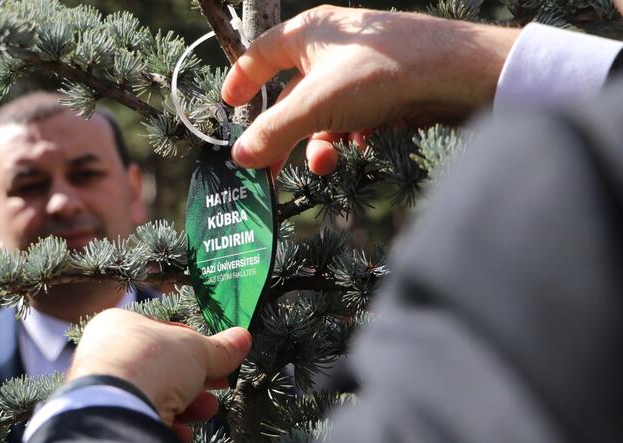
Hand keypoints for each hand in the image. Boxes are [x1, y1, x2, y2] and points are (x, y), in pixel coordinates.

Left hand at [68, 309, 251, 432]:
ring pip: (155, 395)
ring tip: (207, 409)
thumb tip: (243, 338)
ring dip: (187, 404)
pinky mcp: (109, 422)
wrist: (117, 410)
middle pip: (162, 367)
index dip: (194, 344)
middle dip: (195, 379)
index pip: (163, 332)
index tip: (216, 357)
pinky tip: (184, 433)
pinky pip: (143, 421)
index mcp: (119, 326)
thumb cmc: (151, 363)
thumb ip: (220, 348)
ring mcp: (104, 391)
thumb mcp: (197, 350)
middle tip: (220, 384)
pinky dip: (167, 426)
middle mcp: (106, 356)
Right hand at [221, 5, 519, 174]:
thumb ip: (274, 132)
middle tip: (271, 168)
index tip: (230, 105)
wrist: (454, 73)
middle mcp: (331, 46)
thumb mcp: (316, 106)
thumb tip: (239, 156)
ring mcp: (360, 66)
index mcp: (307, 33)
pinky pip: (353, 113)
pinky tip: (359, 144)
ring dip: (319, 142)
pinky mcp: (385, 86)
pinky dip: (349, 133)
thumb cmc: (378, 73)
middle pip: (292, 93)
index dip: (242, 79)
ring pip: (324, 110)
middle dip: (283, 133)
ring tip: (326, 164)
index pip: (261, 54)